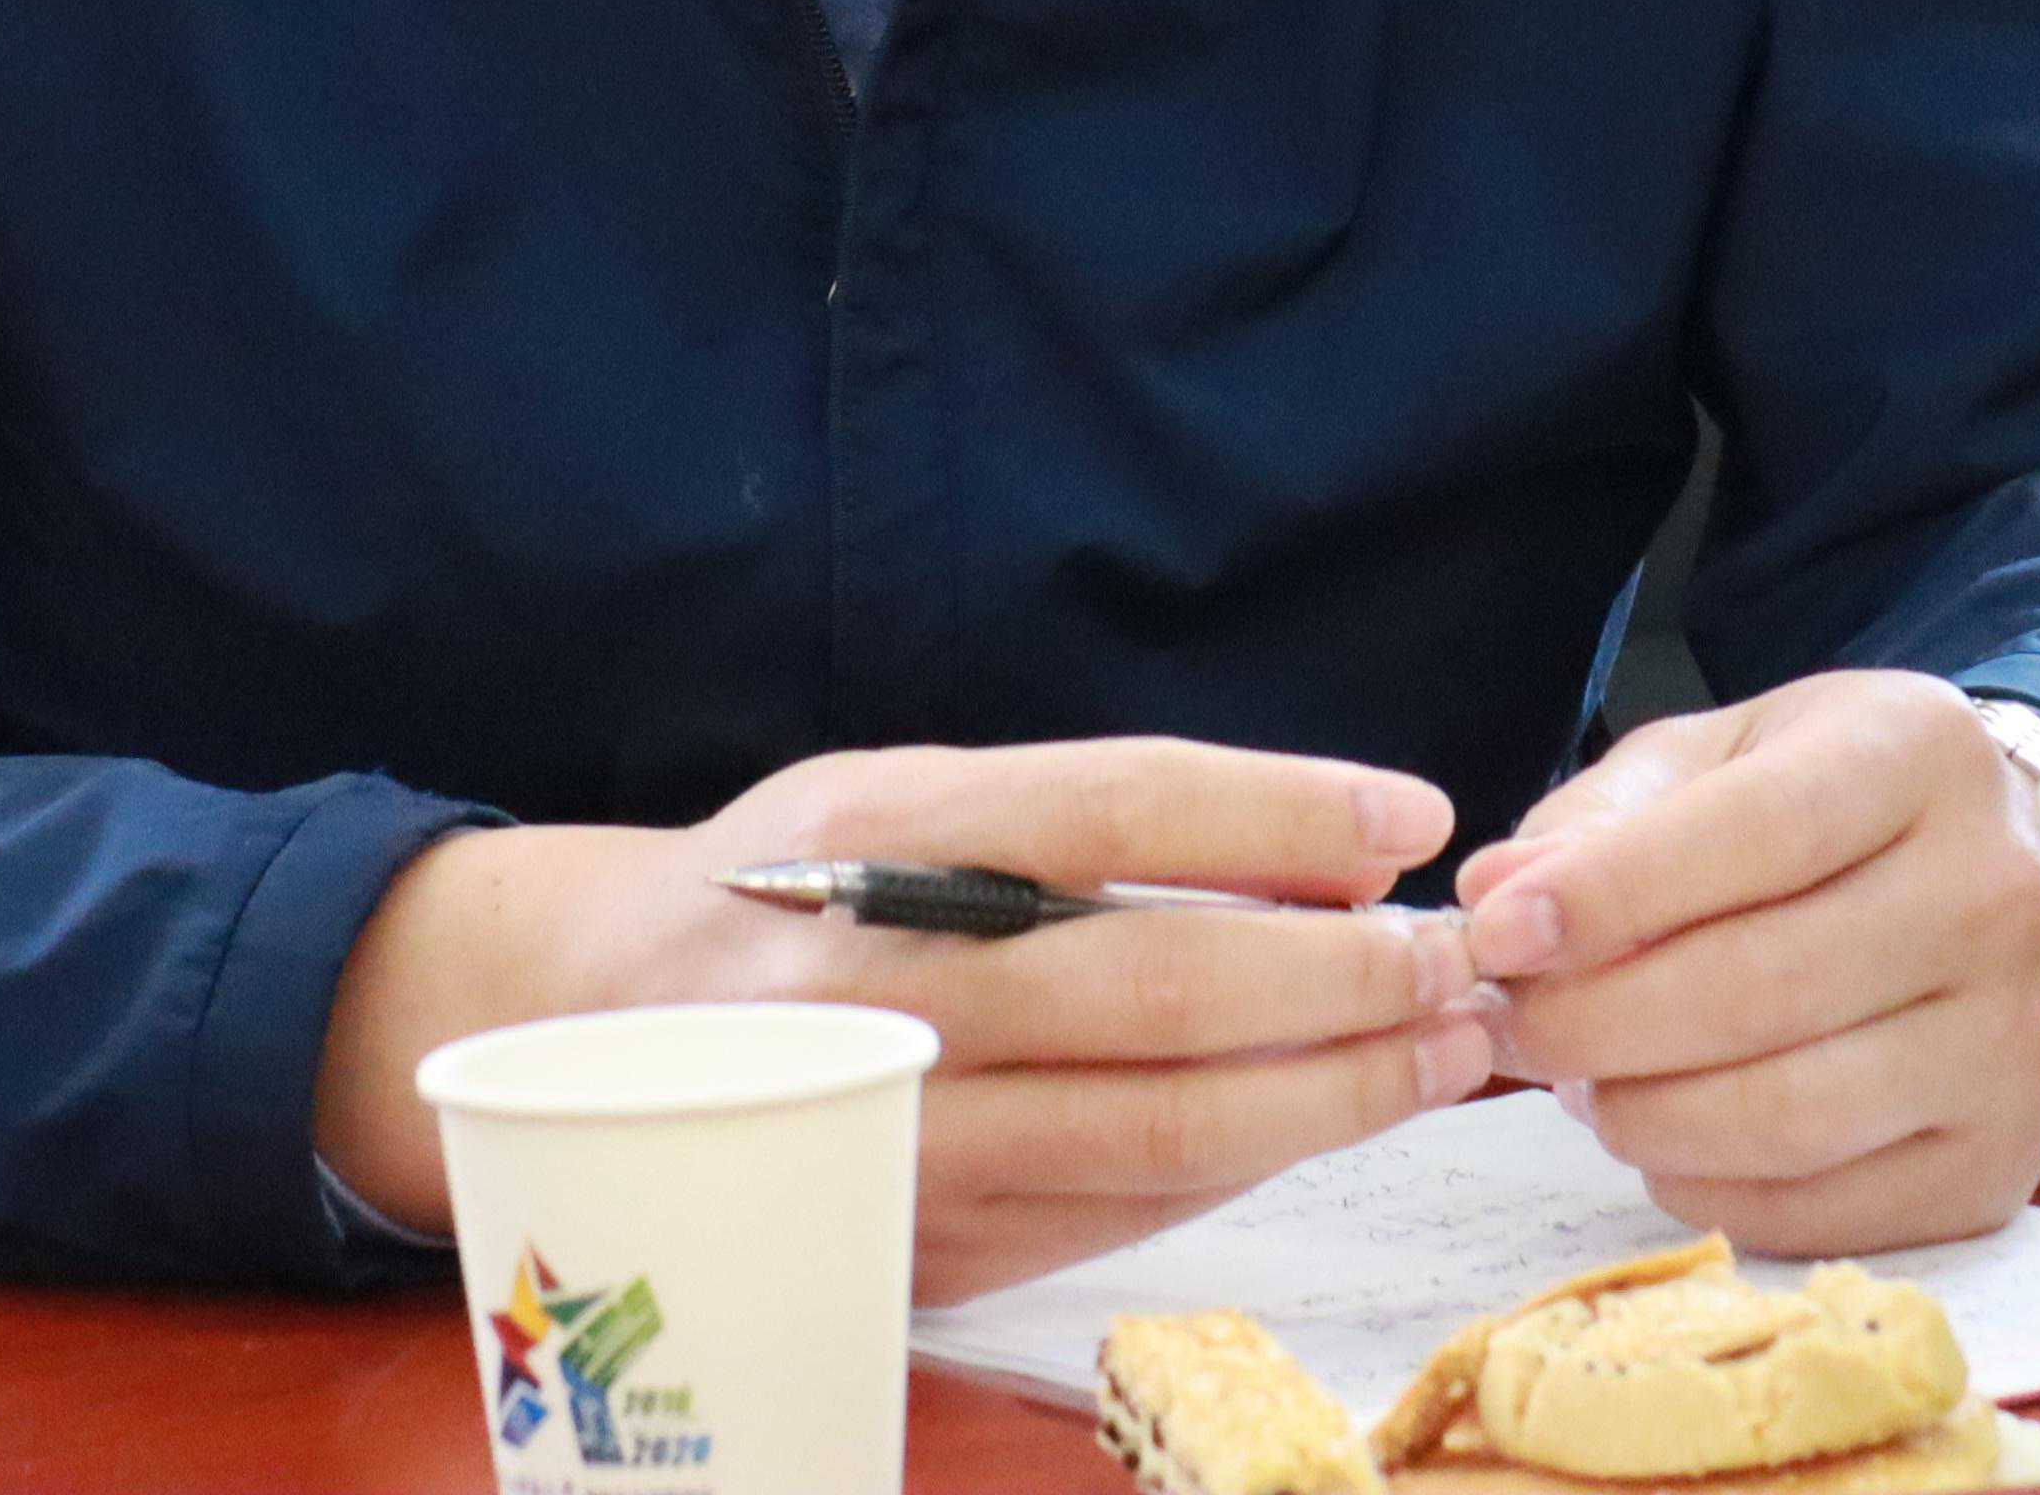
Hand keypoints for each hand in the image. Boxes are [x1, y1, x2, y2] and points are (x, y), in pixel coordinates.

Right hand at [314, 737, 1488, 1297]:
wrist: (581, 1033)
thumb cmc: (784, 890)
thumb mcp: (902, 798)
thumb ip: (1086, 824)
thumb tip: (1325, 851)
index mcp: (870, 836)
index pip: (1112, 809)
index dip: (1278, 811)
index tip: (1411, 815)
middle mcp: (875, 988)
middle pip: (1156, 989)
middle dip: (1340, 980)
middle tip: (1458, 965)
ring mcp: (894, 1133)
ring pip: (1155, 1130)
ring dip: (1327, 1094)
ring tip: (1437, 1052)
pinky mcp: (915, 1242)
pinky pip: (1116, 1209)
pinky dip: (1240, 1164)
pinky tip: (1322, 1119)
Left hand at [1450, 670, 2039, 1254]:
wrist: (1985, 877)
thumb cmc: (1822, 806)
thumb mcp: (1715, 757)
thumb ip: (1600, 817)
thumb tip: (1495, 895)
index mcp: (1920, 756)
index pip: (1759, 832)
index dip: (1611, 893)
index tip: (1497, 931)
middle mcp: (1996, 896)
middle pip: (1765, 988)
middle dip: (1598, 1020)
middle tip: (1513, 1025)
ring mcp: (2011, 1043)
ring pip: (1789, 1114)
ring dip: (1641, 1113)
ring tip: (1577, 1081)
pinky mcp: (1994, 1165)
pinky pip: (1821, 1207)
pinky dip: (1705, 1184)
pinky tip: (1657, 1134)